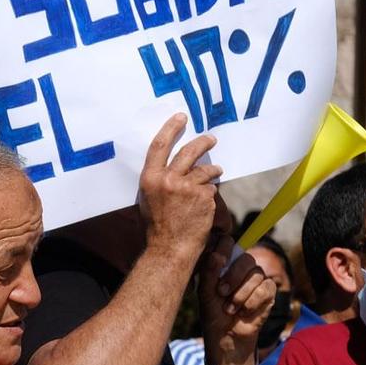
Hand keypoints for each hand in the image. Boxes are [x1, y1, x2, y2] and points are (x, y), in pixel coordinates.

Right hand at [137, 115, 221, 262]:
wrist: (170, 247)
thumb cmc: (157, 225)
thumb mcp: (149, 198)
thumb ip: (160, 180)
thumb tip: (177, 164)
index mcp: (150, 178)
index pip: (160, 145)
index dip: (171, 128)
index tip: (181, 117)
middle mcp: (167, 179)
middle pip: (189, 151)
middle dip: (203, 142)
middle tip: (211, 139)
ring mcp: (187, 187)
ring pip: (205, 170)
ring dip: (213, 171)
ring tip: (216, 172)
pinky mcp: (204, 197)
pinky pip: (211, 188)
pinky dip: (210, 193)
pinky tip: (205, 203)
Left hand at [201, 241, 275, 364]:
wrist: (226, 336)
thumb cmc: (212, 313)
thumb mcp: (205, 293)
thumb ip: (209, 273)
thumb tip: (215, 254)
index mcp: (224, 263)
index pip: (228, 243)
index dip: (224, 250)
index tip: (217, 262)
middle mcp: (242, 268)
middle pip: (246, 258)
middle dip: (233, 277)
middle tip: (221, 293)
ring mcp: (257, 279)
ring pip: (256, 275)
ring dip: (241, 295)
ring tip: (230, 309)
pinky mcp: (269, 292)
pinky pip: (266, 289)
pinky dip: (252, 303)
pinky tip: (243, 313)